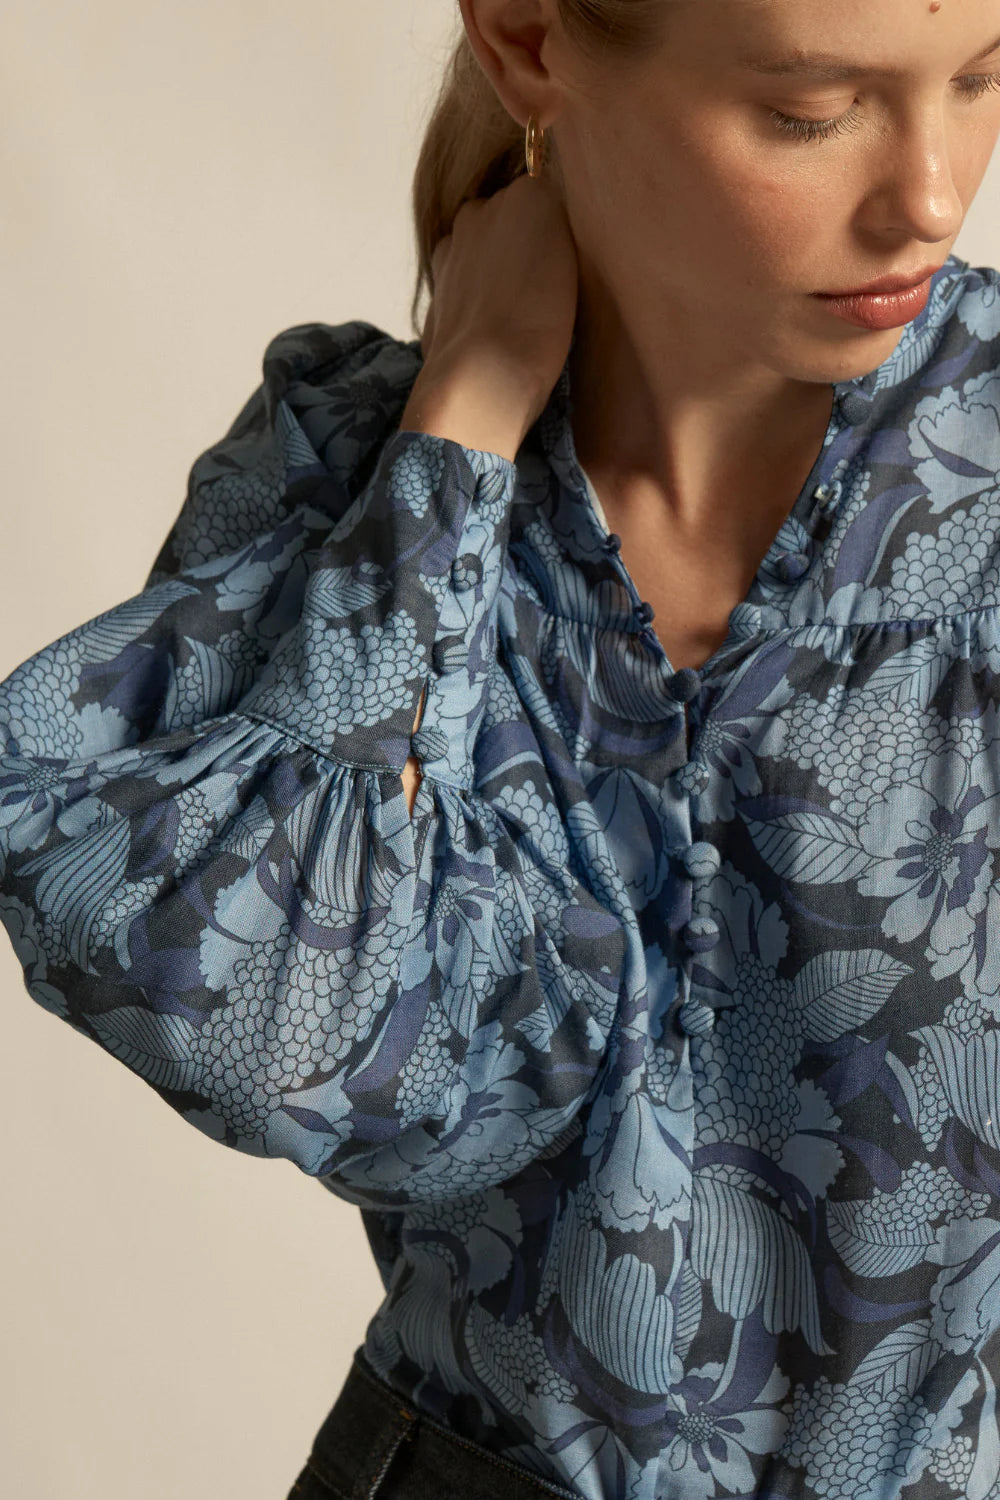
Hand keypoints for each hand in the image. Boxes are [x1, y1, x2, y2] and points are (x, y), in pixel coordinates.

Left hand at [417, 171, 579, 447]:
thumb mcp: (583, 267)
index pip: (553, 196)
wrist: (483, 380)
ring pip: (484, 247)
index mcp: (529, 193)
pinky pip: (464, 281)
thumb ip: (567, 233)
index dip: (562, 231)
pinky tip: (493, 327)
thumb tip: (558, 228)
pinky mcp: (435, 285)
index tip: (571, 263)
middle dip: (525, 242)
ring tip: (519, 311)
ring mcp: (451, 246)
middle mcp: (482, 208)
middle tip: (548, 287)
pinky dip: (477, 296)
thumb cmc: (544, 326)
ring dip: (498, 268)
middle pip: (513, 215)